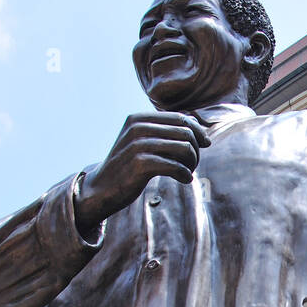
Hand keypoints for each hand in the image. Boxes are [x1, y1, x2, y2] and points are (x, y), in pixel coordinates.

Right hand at [75, 112, 211, 230]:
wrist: (101, 189)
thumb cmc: (127, 166)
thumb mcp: (141, 142)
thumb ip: (164, 130)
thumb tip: (195, 121)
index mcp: (138, 118)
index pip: (181, 118)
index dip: (198, 131)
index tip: (205, 145)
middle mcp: (137, 127)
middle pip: (186, 133)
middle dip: (195, 150)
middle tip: (192, 165)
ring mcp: (138, 145)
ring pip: (184, 148)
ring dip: (192, 163)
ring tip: (188, 172)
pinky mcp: (140, 164)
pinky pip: (176, 166)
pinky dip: (185, 174)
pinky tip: (184, 180)